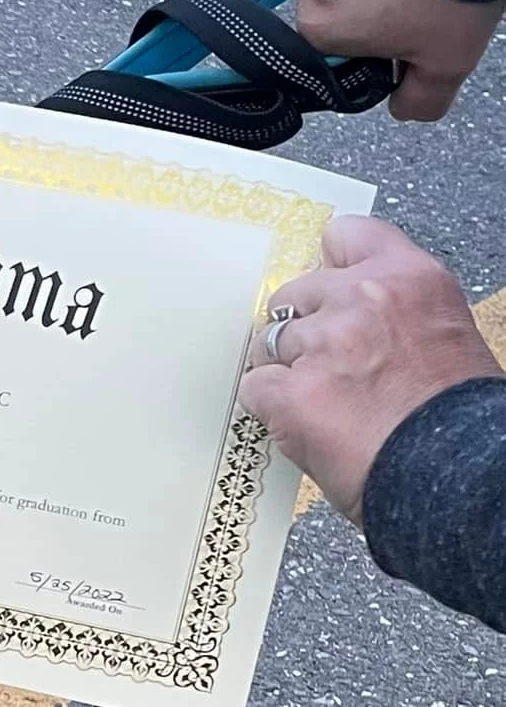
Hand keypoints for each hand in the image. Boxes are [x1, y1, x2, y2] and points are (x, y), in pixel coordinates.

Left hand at [240, 215, 499, 521]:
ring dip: (284, 370)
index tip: (326, 292)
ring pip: (268, 342)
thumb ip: (390, 313)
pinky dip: (268, 407)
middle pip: (293, 293)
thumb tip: (345, 313)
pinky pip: (253, 387)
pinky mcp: (291, 391)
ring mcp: (324, 343)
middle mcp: (364, 298)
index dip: (327, 267)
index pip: (345, 236)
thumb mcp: (439, 334)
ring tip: (321, 403)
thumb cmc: (451, 414)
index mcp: (410, 277)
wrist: (453, 470)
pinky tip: (301, 424)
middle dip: (301, 328)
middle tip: (325, 367)